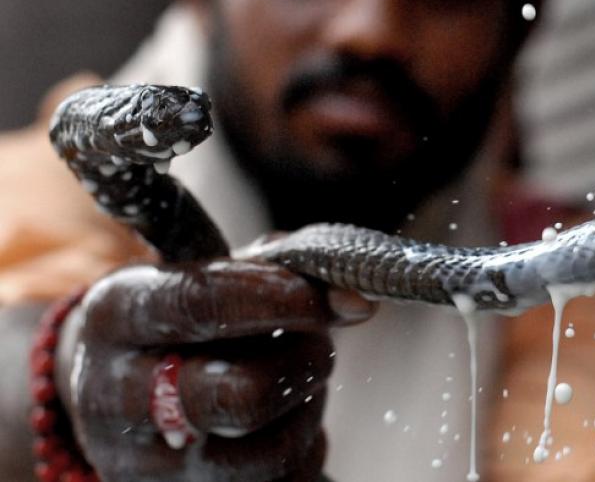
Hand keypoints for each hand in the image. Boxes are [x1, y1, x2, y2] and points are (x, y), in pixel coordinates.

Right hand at [55, 258, 373, 481]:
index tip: (335, 296)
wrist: (115, 397)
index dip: (280, 297)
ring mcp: (144, 465)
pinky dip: (302, 449)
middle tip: (323, 340)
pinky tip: (285, 420)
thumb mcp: (197, 276)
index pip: (200, 302)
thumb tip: (345, 292)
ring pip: (269, 450)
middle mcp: (114, 396)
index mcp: (114, 316)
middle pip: (243, 393)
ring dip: (308, 406)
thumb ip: (268, 267)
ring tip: (298, 378)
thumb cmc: (177, 324)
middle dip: (307, 360)